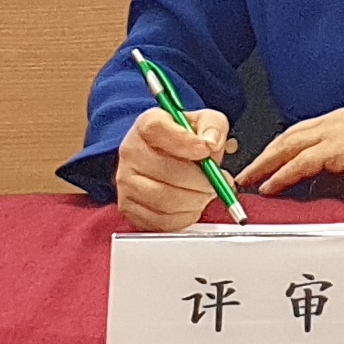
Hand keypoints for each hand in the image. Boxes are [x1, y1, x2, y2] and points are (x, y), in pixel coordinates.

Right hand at [114, 105, 233, 231]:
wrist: (167, 160)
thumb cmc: (186, 141)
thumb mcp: (204, 123)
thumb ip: (213, 126)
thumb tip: (211, 143)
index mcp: (147, 125)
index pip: (156, 129)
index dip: (184, 142)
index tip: (206, 150)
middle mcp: (131, 151)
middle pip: (165, 170)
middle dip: (200, 180)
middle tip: (217, 182)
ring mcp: (126, 181)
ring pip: (164, 199)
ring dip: (195, 200)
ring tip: (206, 193)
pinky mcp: (129, 207)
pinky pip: (160, 220)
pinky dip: (184, 216)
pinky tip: (192, 205)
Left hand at [245, 107, 343, 196]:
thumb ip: (340, 164)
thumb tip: (319, 183)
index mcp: (341, 120)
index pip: (301, 133)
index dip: (279, 149)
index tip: (265, 163)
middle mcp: (334, 121)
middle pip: (287, 137)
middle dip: (264, 156)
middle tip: (246, 173)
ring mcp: (334, 132)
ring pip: (288, 147)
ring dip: (265, 165)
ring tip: (250, 182)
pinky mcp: (337, 149)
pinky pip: (300, 163)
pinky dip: (282, 175)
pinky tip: (271, 187)